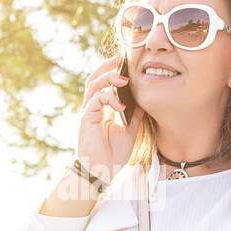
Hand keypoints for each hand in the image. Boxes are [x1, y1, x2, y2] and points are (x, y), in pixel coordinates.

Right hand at [76, 56, 144, 183]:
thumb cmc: (114, 154)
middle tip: (120, 59)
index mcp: (101, 109)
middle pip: (94, 79)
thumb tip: (144, 99)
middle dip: (106, 67)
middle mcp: (92, 108)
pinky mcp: (86, 119)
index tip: (124, 62)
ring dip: (108, 78)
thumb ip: (135, 114)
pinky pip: (95, 101)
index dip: (111, 71)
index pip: (103, 84)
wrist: (103, 171)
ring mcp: (87, 112)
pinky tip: (121, 105)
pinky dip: (109, 98)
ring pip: (93, 86)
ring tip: (123, 78)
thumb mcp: (130, 130)